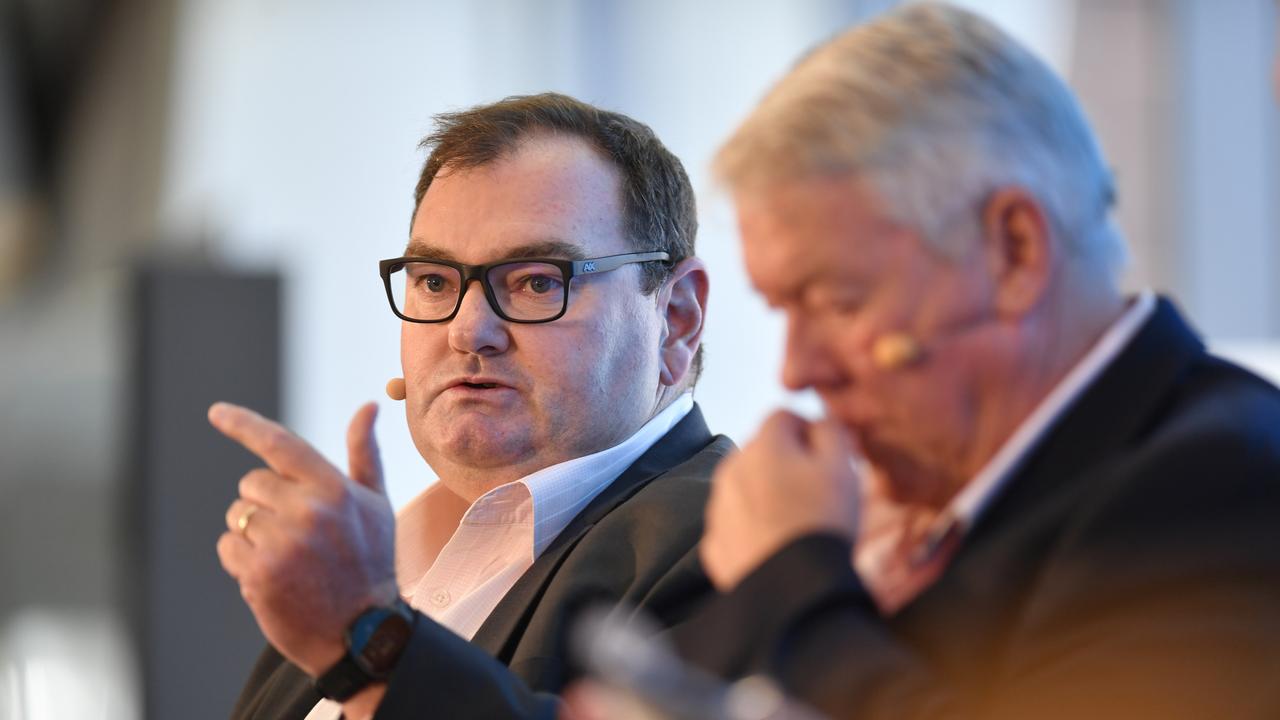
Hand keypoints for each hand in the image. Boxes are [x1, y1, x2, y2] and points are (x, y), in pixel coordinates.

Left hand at [212, 401, 397, 677]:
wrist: (363, 632)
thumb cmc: (368, 562)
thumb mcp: (375, 505)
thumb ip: (364, 454)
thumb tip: (368, 406)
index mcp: (334, 488)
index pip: (281, 443)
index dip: (244, 424)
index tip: (217, 412)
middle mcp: (309, 510)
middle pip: (251, 484)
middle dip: (264, 504)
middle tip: (295, 535)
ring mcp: (283, 542)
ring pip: (237, 516)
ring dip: (253, 534)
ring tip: (288, 559)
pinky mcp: (260, 573)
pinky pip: (227, 547)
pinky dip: (241, 560)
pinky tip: (273, 575)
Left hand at [700, 410, 860, 590]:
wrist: (794, 588)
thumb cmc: (822, 522)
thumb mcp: (842, 467)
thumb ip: (830, 430)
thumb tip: (819, 421)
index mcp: (763, 446)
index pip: (783, 416)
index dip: (809, 430)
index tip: (827, 456)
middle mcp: (731, 469)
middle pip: (762, 451)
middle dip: (787, 462)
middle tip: (816, 492)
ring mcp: (718, 506)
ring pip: (746, 485)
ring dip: (768, 493)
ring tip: (796, 521)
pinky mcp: (714, 542)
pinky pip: (736, 521)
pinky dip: (752, 526)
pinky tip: (776, 543)